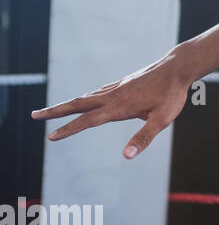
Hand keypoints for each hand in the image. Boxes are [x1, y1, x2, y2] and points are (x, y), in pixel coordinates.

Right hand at [30, 52, 193, 159]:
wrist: (178, 68)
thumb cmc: (172, 95)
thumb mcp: (162, 120)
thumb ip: (144, 138)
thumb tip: (126, 156)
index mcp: (119, 107)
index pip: (88, 121)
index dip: (69, 129)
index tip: (51, 136)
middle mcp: (113, 96)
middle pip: (78, 104)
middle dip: (55, 111)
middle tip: (34, 115)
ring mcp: (117, 87)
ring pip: (86, 97)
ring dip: (68, 104)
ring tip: (53, 110)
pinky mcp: (123, 82)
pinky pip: (98, 91)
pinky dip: (86, 97)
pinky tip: (86, 99)